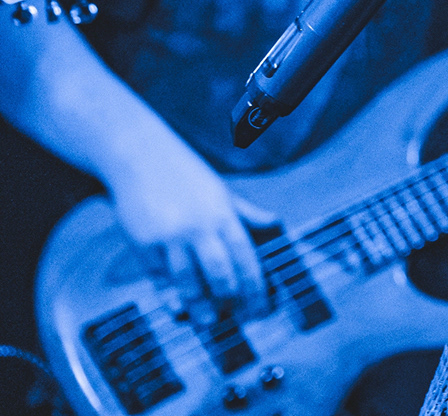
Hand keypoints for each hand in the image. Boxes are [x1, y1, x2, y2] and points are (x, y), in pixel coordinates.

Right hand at [111, 139, 272, 318]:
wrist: (140, 156)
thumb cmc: (184, 175)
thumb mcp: (221, 190)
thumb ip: (246, 212)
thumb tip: (276, 222)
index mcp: (223, 214)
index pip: (246, 256)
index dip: (255, 285)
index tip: (261, 306)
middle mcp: (199, 227)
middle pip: (219, 272)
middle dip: (230, 300)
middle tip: (237, 319)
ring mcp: (170, 236)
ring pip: (188, 280)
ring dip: (198, 305)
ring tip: (207, 322)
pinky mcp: (143, 243)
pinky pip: (159, 275)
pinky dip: (168, 291)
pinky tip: (176, 304)